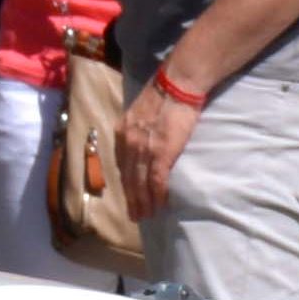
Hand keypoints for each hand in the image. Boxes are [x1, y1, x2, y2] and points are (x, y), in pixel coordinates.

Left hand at [115, 72, 201, 221]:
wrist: (177, 83)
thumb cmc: (165, 92)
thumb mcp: (140, 110)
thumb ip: (138, 127)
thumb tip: (143, 138)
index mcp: (122, 132)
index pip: (121, 163)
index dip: (126, 182)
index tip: (129, 194)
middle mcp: (128, 143)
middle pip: (128, 178)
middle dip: (131, 199)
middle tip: (135, 215)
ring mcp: (143, 149)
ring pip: (139, 183)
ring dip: (142, 203)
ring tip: (145, 216)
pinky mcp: (161, 153)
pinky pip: (155, 181)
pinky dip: (156, 196)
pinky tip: (158, 206)